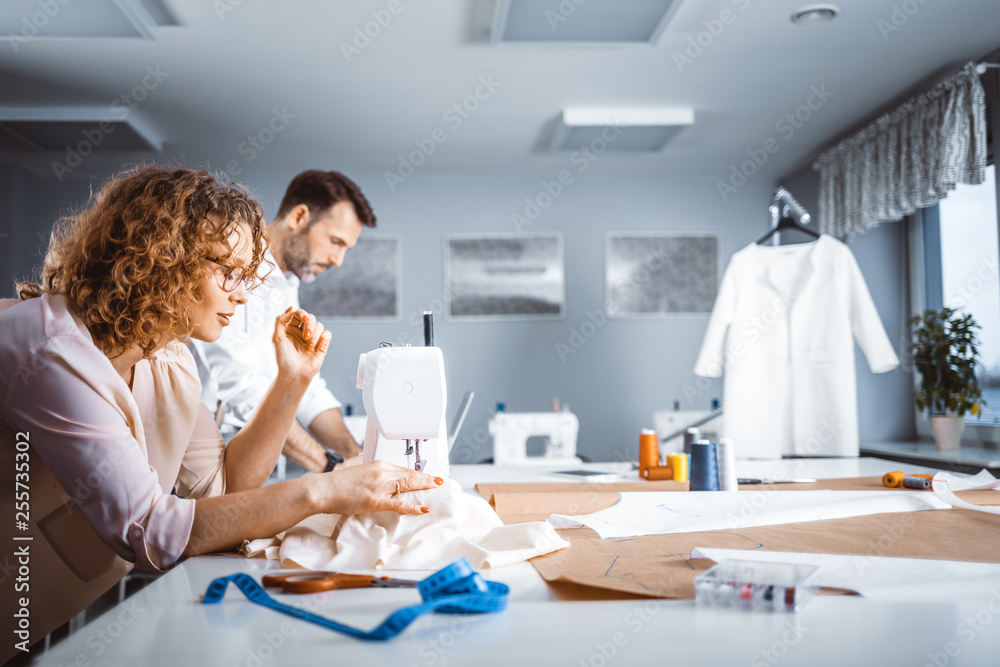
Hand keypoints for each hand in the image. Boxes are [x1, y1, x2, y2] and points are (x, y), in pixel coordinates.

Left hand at [273, 307, 331, 381]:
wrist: (294, 373)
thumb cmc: (283, 358)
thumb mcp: (277, 337)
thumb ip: (280, 320)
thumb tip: (291, 308)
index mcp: (290, 328)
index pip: (298, 314)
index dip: (302, 314)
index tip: (304, 320)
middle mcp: (302, 332)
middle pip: (311, 317)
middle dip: (310, 326)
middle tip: (305, 337)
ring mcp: (312, 338)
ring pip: (319, 325)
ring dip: (314, 336)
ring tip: (308, 347)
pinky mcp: (322, 345)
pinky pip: (327, 334)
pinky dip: (323, 339)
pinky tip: (316, 348)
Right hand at [312, 460, 442, 514]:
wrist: (322, 489)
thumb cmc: (338, 484)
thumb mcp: (360, 472)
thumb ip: (374, 474)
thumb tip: (383, 479)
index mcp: (378, 464)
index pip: (403, 468)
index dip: (418, 472)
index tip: (427, 474)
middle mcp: (381, 472)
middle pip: (409, 474)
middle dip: (426, 477)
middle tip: (439, 479)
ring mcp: (379, 486)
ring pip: (408, 485)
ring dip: (424, 486)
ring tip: (436, 488)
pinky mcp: (375, 500)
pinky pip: (399, 504)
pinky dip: (413, 506)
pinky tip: (423, 509)